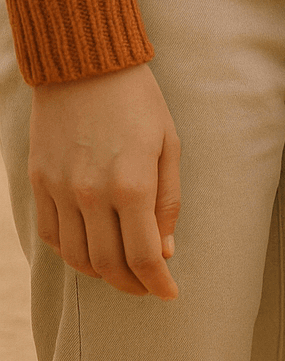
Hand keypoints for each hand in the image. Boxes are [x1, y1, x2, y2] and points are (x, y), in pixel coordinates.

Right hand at [27, 64, 179, 298]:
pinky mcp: (38, 182)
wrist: (84, 66)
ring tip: (122, 273)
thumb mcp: (169, 147)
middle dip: (132, 284)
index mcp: (132, 186)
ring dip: (101, 274)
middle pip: (108, 264)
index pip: (144, 255)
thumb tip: (165, 250)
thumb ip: (167, 202)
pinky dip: (70, 252)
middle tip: (148, 287)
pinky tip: (90, 250)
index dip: (157, 283)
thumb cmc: (139, 103)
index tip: (169, 294)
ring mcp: (60, 190)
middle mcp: (92, 194)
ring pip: (75, 256)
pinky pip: (50, 234)